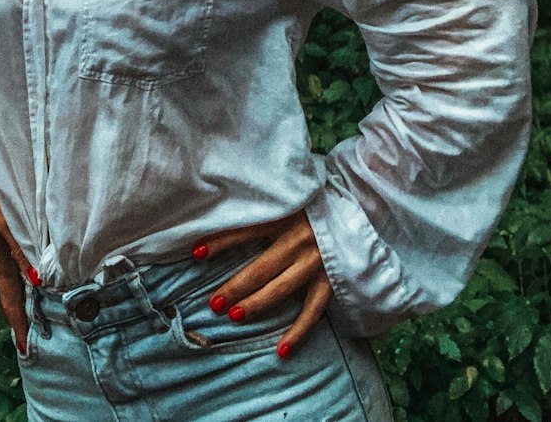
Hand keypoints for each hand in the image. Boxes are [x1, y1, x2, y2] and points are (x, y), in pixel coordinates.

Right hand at [0, 97, 35, 349]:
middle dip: (11, 315)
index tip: (24, 347)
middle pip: (1, 293)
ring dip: (7, 298)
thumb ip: (24, 250)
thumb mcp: (9, 220)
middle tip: (21, 336)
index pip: (10, 297)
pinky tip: (5, 271)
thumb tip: (39, 283)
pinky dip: (2, 278)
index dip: (18, 322)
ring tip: (15, 311)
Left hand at [191, 211, 332, 357]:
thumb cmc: (311, 204)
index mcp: (285, 216)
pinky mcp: (331, 280)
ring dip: (256, 305)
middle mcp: (300, 240)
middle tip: (214, 303)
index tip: (194, 253)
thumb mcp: (286, 200)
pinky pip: (312, 311)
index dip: (220, 242)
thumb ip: (260, 210)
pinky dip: (297, 332)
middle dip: (235, 287)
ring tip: (233, 316)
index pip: (245, 231)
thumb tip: (220, 218)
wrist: (356, 207)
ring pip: (281, 289)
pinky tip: (281, 350)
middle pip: (261, 268)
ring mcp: (317, 262)